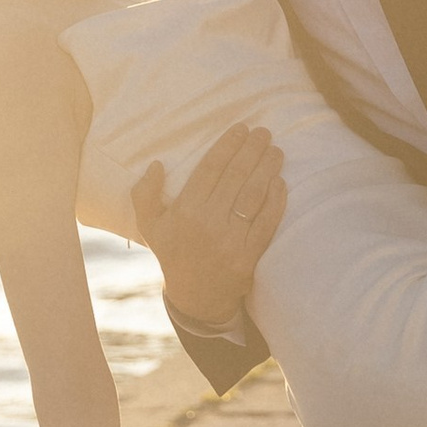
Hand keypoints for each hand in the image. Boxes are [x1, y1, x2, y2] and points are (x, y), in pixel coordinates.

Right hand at [134, 124, 285, 328]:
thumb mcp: (150, 226)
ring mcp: (230, 240)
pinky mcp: (249, 256)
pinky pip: (266, 223)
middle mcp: (207, 223)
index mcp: (184, 212)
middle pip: (235, 177)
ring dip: (267, 169)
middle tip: (264, 133)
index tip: (240, 129)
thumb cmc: (174, 253)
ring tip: (276, 150)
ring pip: (253, 196)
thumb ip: (145, 194)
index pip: (209, 169)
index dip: (226, 146)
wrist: (196, 298)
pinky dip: (276, 201)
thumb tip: (156, 164)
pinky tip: (281, 182)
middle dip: (252, 150)